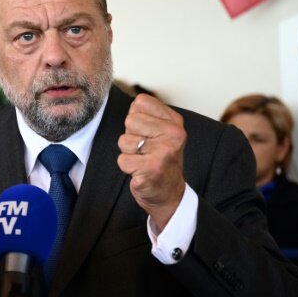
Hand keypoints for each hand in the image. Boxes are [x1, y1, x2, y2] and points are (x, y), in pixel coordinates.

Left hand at [118, 94, 186, 229]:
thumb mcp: (162, 132)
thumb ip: (148, 115)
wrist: (170, 194)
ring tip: (144, 160)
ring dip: (129, 153)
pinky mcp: (152, 169)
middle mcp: (173, 134)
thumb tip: (133, 103)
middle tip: (145, 150)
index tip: (148, 133)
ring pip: (124, 141)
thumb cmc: (160, 160)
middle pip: (130, 120)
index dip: (136, 118)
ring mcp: (163, 152)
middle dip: (131, 136)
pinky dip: (127, 168)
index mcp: (174, 121)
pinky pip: (122, 160)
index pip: (140, 102)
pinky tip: (141, 171)